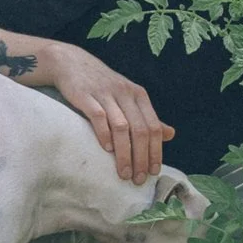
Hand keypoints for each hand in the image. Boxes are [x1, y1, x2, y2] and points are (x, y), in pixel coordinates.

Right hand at [44, 44, 173, 185]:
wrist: (71, 63)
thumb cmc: (103, 85)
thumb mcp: (128, 97)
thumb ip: (148, 117)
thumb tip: (171, 134)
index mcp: (139, 95)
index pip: (154, 127)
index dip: (155, 151)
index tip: (153, 172)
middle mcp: (125, 93)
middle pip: (140, 130)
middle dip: (141, 158)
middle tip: (137, 179)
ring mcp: (105, 94)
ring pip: (121, 127)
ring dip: (124, 153)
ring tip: (123, 173)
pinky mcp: (86, 96)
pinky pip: (99, 117)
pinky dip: (104, 134)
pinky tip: (106, 149)